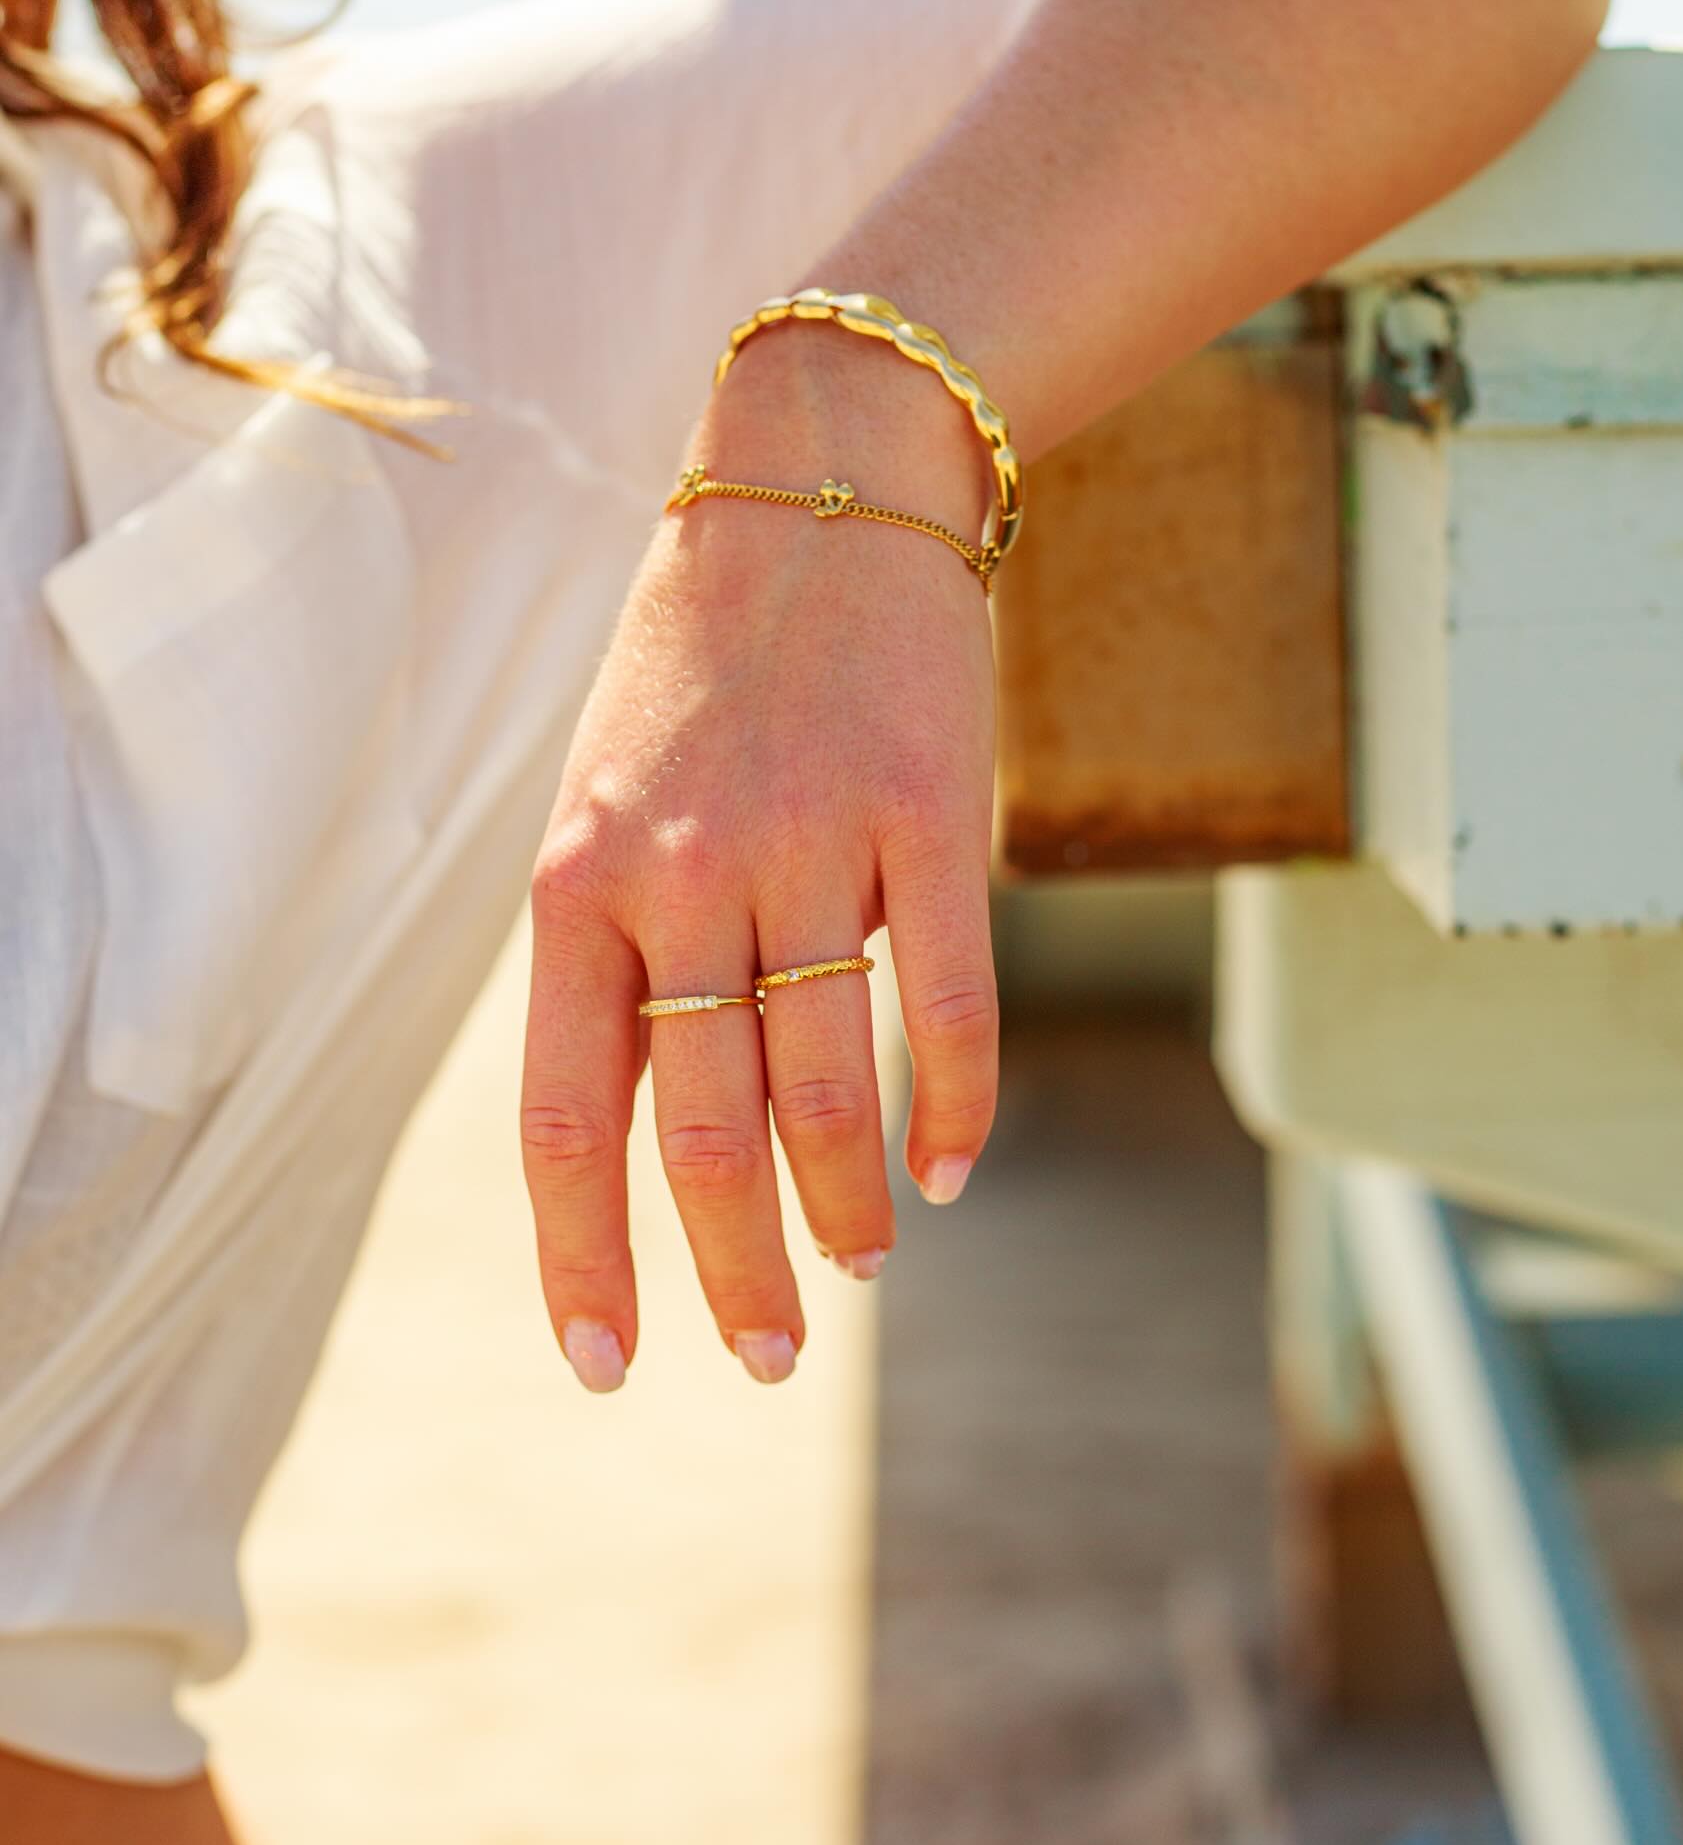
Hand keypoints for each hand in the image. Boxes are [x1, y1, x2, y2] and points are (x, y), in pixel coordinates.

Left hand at [520, 322, 999, 1389]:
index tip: (605, 1366)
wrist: (816, 478)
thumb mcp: (608, 798)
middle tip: (770, 1357)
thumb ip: (618, 952)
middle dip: (734, 1273)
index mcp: (578, 880)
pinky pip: (945, 1002)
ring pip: (824, 1089)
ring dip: (845, 1212)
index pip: (568, 1115)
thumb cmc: (699, 666)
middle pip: (706, 1131)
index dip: (584, 1254)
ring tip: (861, 1267)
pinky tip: (952, 1170)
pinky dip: (952, 1108)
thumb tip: (639, 1131)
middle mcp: (682, 873)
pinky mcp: (926, 813)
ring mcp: (808, 844)